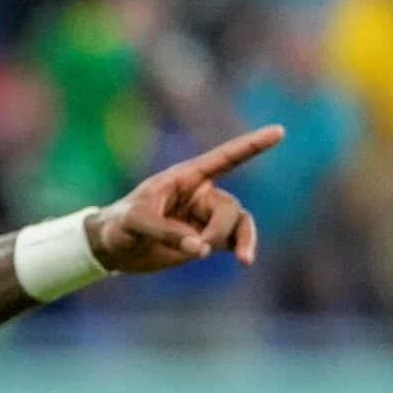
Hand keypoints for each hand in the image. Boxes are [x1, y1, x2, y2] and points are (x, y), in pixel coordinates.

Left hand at [87, 128, 278, 276]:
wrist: (112, 248)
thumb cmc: (118, 225)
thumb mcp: (134, 223)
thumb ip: (165, 232)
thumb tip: (202, 248)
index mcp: (184, 178)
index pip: (223, 158)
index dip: (251, 145)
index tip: (279, 131)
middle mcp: (201, 194)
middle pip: (229, 207)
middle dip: (220, 228)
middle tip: (199, 247)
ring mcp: (206, 217)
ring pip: (239, 223)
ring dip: (243, 240)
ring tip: (244, 260)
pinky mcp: (207, 240)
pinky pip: (235, 240)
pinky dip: (242, 248)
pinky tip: (243, 260)